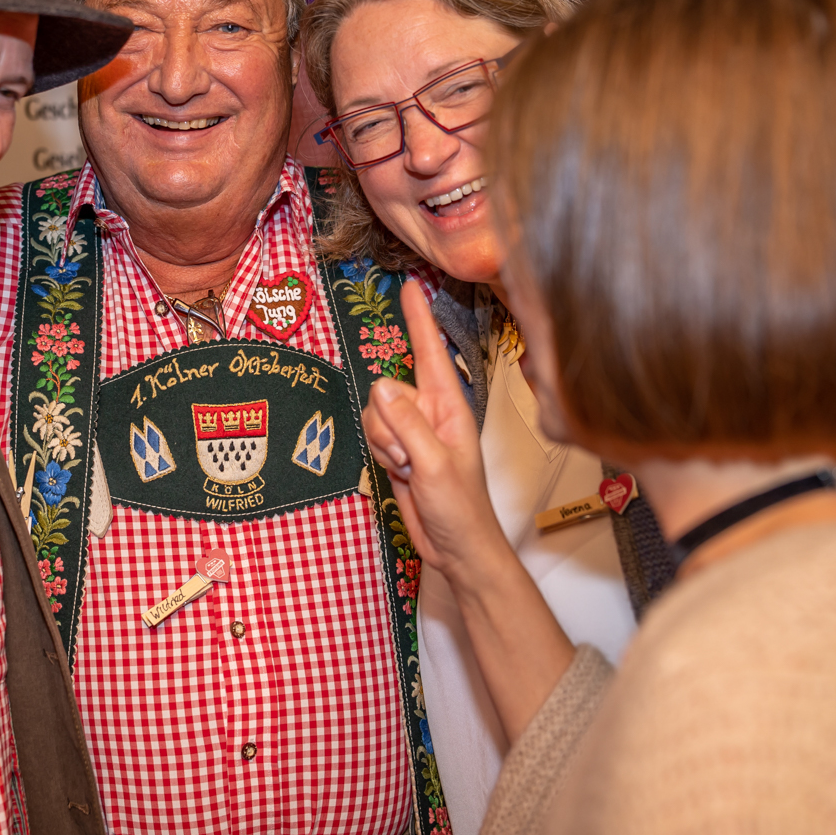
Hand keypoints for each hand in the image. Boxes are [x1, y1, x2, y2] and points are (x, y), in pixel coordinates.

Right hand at [364, 279, 511, 580]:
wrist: (456, 547)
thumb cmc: (462, 510)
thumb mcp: (434, 466)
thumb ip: (407, 425)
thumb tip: (381, 385)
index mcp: (451, 407)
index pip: (430, 352)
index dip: (418, 319)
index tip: (410, 286)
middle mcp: (432, 412)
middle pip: (388, 390)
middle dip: (389, 425)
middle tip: (412, 459)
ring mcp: (414, 430)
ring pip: (375, 413)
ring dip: (385, 444)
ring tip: (410, 468)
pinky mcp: (399, 448)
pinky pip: (373, 434)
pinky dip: (381, 455)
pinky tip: (401, 473)